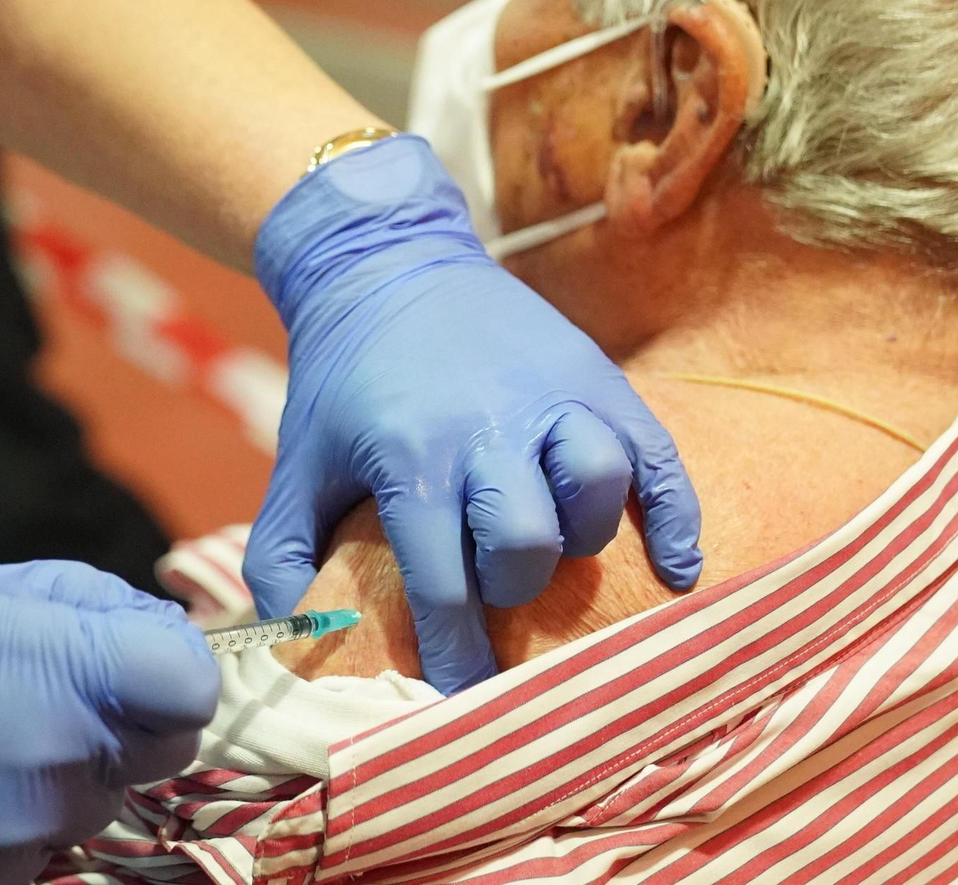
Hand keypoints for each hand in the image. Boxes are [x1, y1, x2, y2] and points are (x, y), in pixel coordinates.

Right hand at [0, 562, 219, 884]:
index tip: (149, 667)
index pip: (196, 689)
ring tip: (2, 741)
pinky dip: (28, 825)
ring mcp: (27, 827)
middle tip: (67, 700)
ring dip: (78, 775)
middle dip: (135, 724)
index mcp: (74, 668)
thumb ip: (105, 606)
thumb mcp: (7, 587)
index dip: (179, 674)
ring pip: (108, 802)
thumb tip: (168, 631)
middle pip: (167, 750)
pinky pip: (50, 850)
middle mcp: (62, 754)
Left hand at [247, 136, 702, 692]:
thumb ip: (282, 546)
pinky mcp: (596, 376)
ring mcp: (553, 396)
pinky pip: (657, 455)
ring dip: (579, 538)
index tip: (463, 697)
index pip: (445, 582)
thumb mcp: (299, 455)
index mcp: (414, 457)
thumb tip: (281, 631)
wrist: (388, 260)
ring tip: (555, 546)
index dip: (456, 654)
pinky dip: (675, 516)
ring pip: (597, 490)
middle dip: (511, 589)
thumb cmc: (344, 375)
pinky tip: (676, 566)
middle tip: (495, 590)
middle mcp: (491, 427)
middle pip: (527, 543)